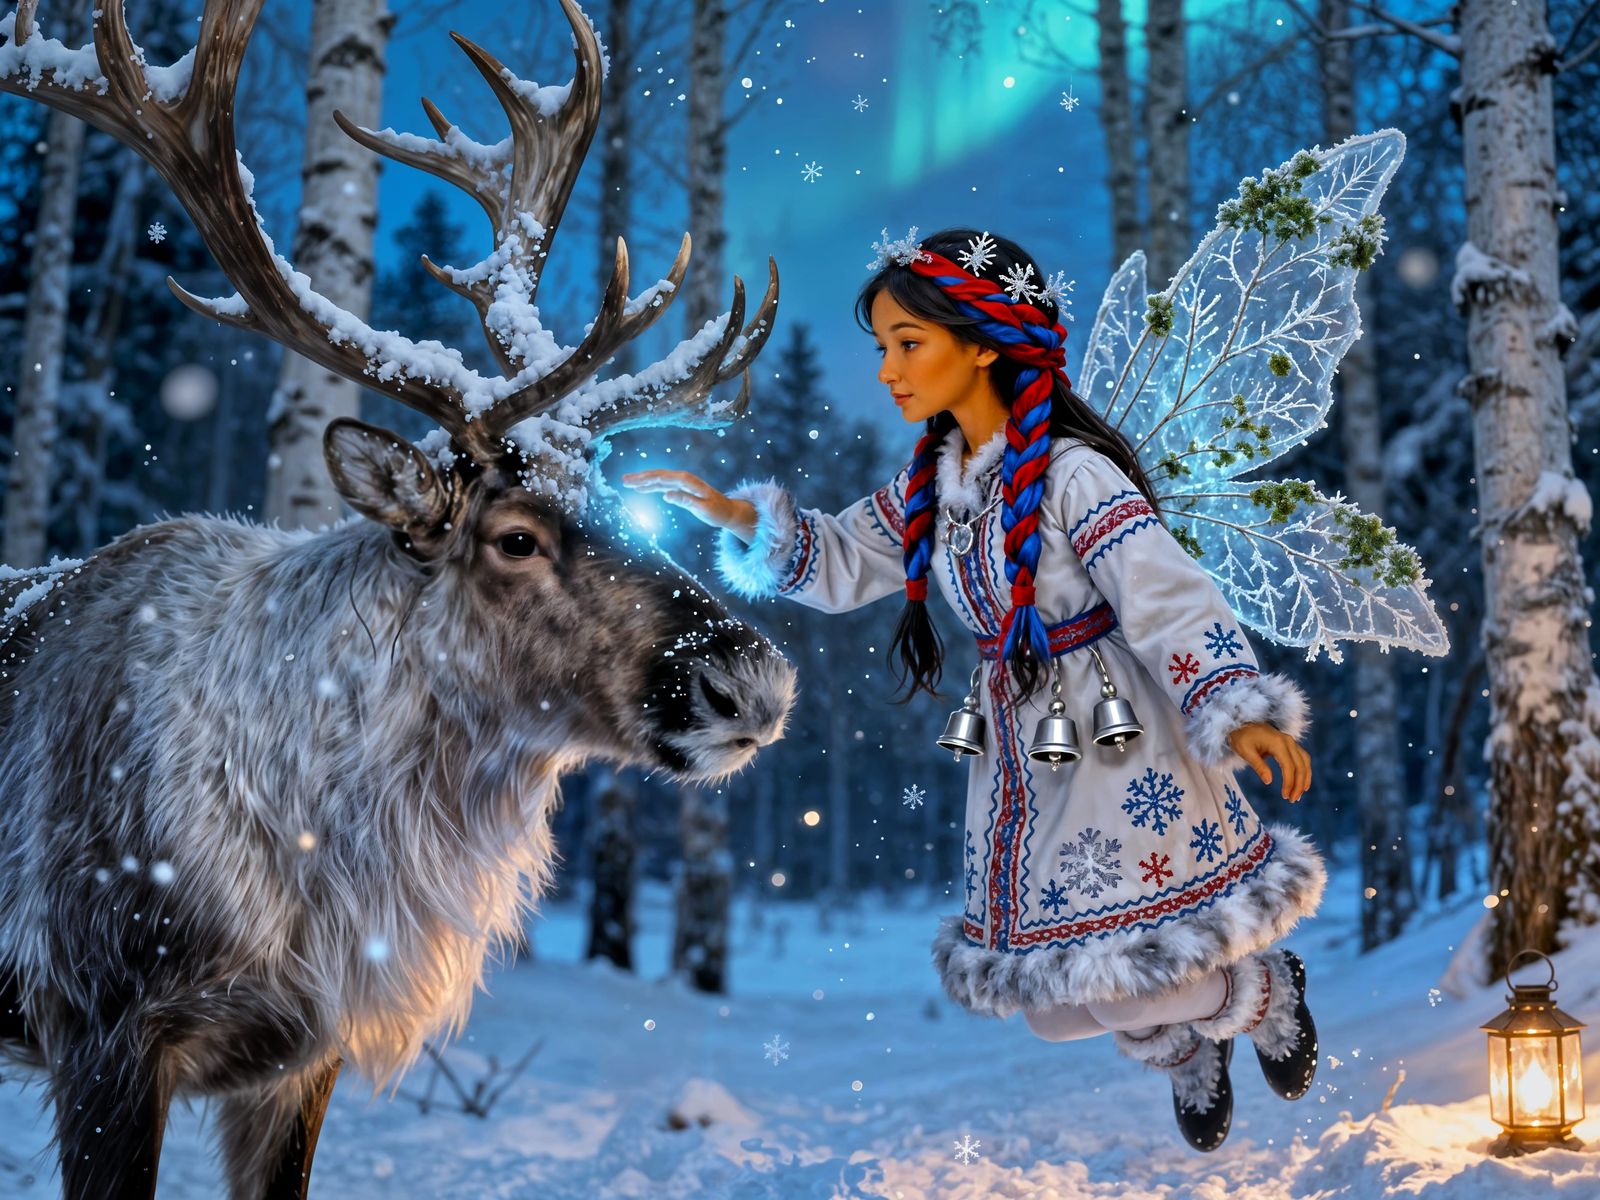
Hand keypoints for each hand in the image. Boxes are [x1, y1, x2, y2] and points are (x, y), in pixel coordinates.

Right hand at [621, 469, 757, 542]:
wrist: (728, 511)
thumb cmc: (717, 511)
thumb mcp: (703, 508)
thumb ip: (685, 500)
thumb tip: (666, 495)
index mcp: (688, 482)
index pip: (665, 477)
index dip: (648, 479)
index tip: (634, 482)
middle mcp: (684, 479)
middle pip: (659, 475)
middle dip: (641, 477)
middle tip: (624, 480)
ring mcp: (682, 483)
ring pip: (659, 479)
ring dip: (643, 480)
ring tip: (627, 482)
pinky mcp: (681, 488)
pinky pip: (663, 485)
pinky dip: (651, 486)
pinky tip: (641, 488)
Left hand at [1227, 722, 1310, 802]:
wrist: (1241, 723)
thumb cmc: (1241, 737)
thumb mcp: (1245, 751)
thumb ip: (1258, 766)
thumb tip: (1269, 781)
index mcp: (1277, 743)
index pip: (1289, 766)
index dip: (1289, 782)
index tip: (1285, 796)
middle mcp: (1288, 741)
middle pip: (1300, 765)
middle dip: (1298, 784)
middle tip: (1292, 800)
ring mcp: (1290, 741)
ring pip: (1304, 762)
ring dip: (1304, 779)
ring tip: (1298, 795)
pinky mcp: (1289, 744)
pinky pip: (1302, 758)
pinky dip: (1304, 770)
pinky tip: (1302, 782)